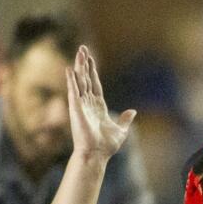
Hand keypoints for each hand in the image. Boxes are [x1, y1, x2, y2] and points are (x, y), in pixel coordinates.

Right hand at [66, 46, 133, 161]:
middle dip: (85, 64)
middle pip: (86, 78)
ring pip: (80, 81)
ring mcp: (81, 105)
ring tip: (79, 52)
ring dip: (79, 66)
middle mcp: (88, 103)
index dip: (93, 72)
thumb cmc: (106, 146)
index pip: (95, 85)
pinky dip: (71, 80)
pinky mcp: (76, 108)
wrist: (97, 154)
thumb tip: (133, 111)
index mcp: (98, 107)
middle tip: (83, 48)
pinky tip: (69, 69)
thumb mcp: (121, 130)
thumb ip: (125, 119)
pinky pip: (73, 91)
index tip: (91, 59)